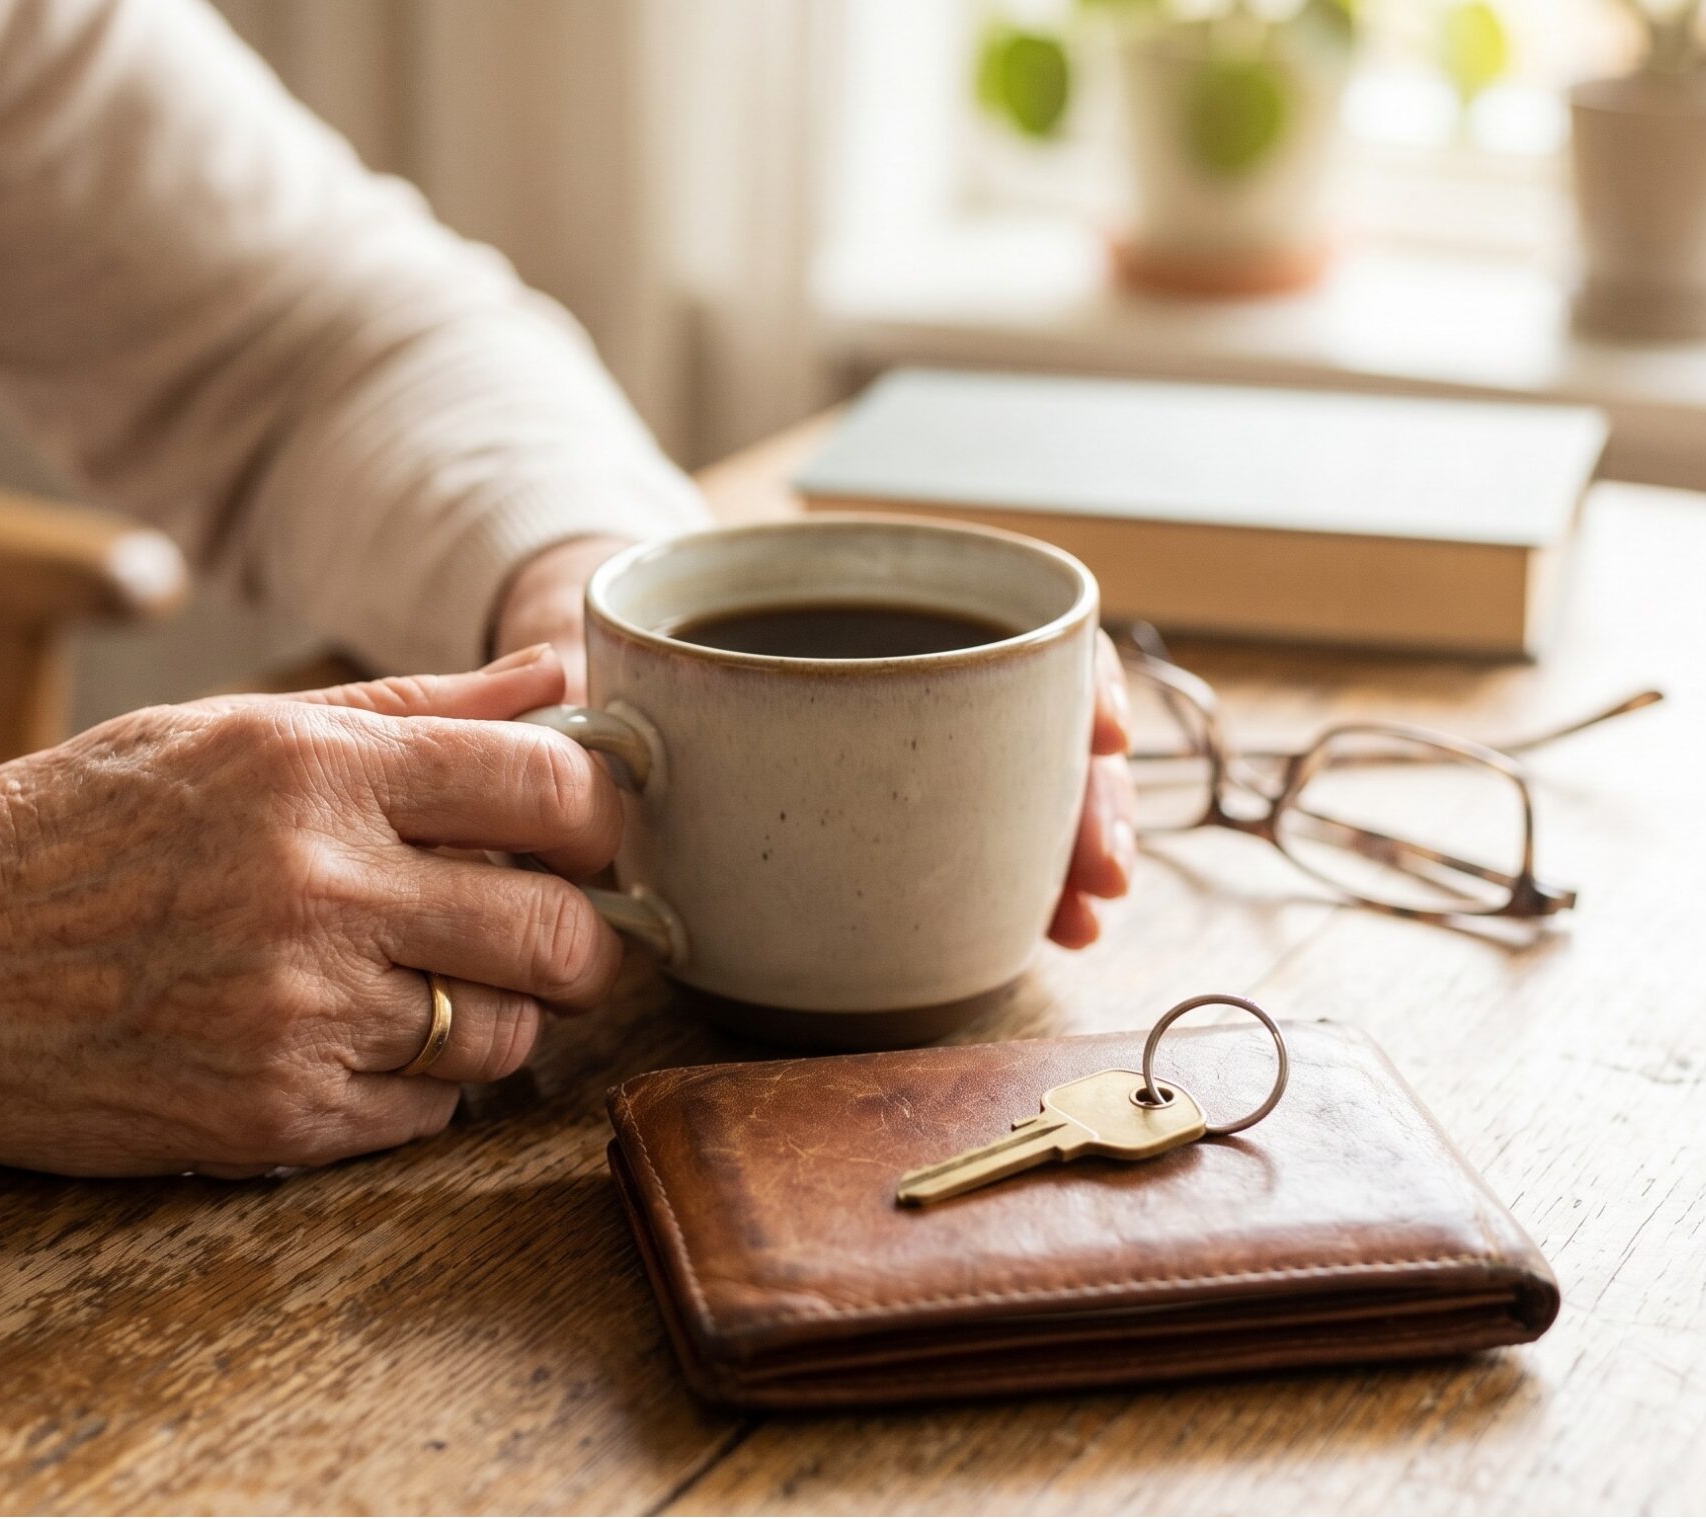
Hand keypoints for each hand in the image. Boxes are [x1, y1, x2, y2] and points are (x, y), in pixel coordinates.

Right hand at [0, 646, 621, 1192]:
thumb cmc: (63, 836)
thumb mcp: (221, 733)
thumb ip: (407, 708)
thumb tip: (558, 679)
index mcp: (311, 771)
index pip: (553, 790)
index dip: (605, 816)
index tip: (593, 831)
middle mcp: (318, 891)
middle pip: (562, 933)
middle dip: (577, 933)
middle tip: (539, 924)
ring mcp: (299, 1017)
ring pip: (508, 1033)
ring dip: (494, 1011)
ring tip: (418, 978)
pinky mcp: (277, 1123)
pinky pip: (430, 1110)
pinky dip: (416, 1080)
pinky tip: (345, 1037)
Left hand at [495, 535, 1136, 945]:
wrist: (602, 686)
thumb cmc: (627, 649)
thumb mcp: (626, 641)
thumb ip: (631, 671)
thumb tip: (608, 714)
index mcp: (857, 608)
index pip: (1001, 620)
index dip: (1071, 677)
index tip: (1103, 737)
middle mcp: (904, 672)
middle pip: (1031, 721)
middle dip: (1085, 797)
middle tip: (1097, 873)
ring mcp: (912, 746)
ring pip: (1022, 787)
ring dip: (1069, 849)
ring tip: (1083, 916)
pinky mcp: (900, 817)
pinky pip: (982, 841)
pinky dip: (1021, 882)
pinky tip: (1048, 926)